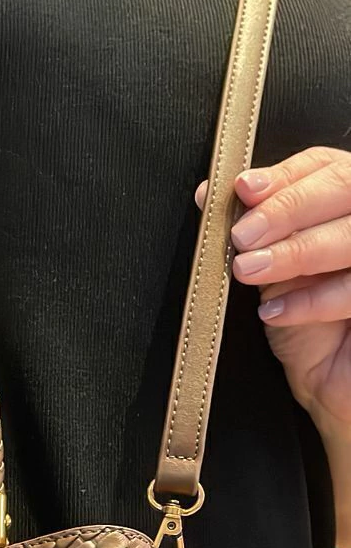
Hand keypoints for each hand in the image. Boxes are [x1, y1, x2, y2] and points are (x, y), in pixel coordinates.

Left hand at [196, 146, 350, 436]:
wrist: (332, 382)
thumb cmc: (305, 322)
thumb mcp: (271, 269)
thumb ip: (253, 230)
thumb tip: (210, 194)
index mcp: (345, 200)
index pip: (323, 166)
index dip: (283, 175)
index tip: (243, 190)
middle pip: (343, 187)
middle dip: (287, 209)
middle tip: (242, 236)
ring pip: (350, 236)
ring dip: (295, 252)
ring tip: (249, 270)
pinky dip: (313, 299)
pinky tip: (275, 311)